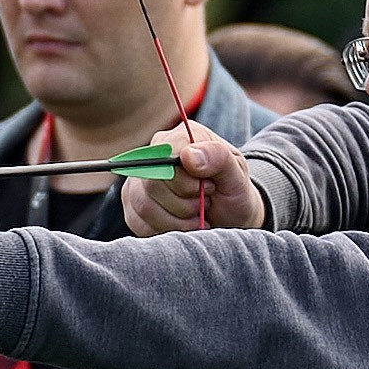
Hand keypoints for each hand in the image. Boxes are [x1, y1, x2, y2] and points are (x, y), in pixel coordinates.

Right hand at [119, 120, 265, 236]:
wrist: (228, 217)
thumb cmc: (233, 192)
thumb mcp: (237, 174)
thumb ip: (218, 158)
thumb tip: (188, 155)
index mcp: (181, 138)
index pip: (165, 156)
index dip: (186, 181)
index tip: (209, 188)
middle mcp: (154, 155)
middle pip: (152, 184)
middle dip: (184, 204)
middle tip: (204, 203)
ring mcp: (138, 181)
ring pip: (144, 207)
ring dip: (176, 221)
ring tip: (195, 215)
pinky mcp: (132, 206)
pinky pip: (139, 224)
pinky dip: (165, 231)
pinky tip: (182, 225)